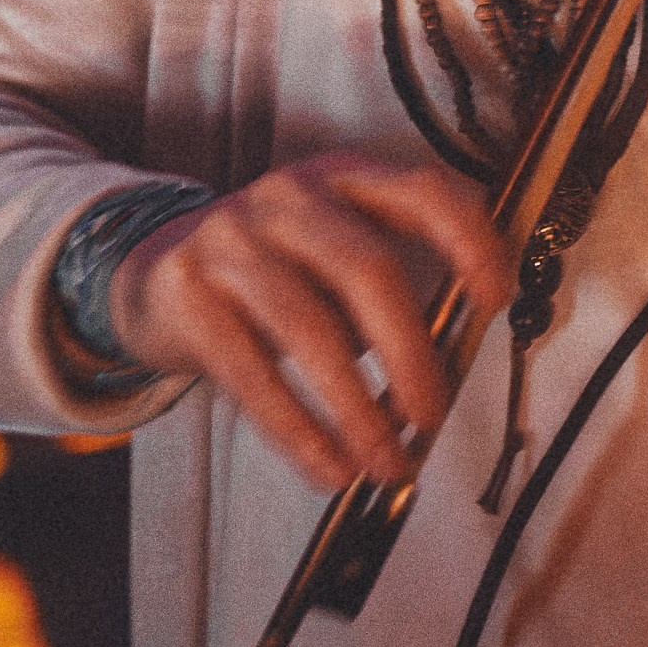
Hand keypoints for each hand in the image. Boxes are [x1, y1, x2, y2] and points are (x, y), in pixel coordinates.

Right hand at [107, 150, 513, 489]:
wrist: (151, 273)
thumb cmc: (274, 274)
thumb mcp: (332, 253)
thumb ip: (388, 290)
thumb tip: (444, 373)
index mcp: (343, 179)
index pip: (422, 191)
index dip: (468, 241)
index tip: (496, 300)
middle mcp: (288, 198)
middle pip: (367, 268)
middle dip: (410, 353)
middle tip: (432, 416)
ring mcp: (230, 241)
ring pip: (309, 328)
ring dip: (358, 410)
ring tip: (386, 462)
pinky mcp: (187, 296)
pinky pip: (252, 374)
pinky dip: (300, 431)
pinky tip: (330, 467)